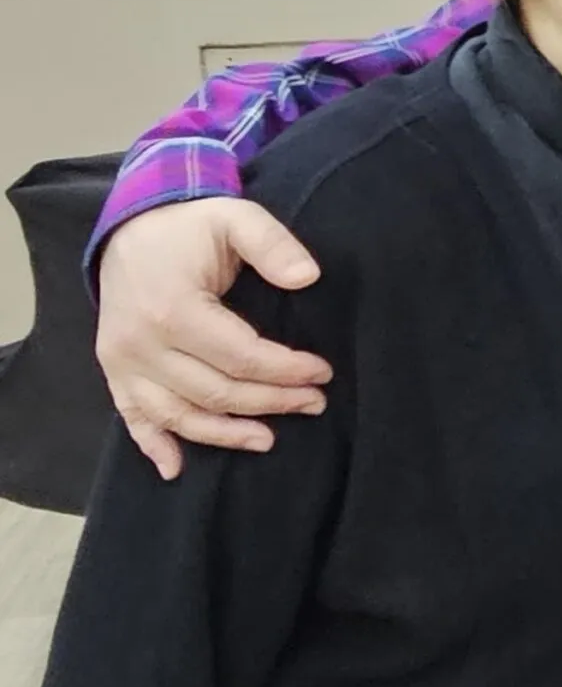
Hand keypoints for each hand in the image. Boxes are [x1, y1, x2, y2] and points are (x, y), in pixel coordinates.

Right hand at [96, 199, 331, 480]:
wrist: (130, 227)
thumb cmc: (189, 226)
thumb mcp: (235, 218)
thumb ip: (273, 243)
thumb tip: (308, 276)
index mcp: (173, 309)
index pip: (241, 357)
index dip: (286, 370)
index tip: (323, 372)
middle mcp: (141, 343)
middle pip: (215, 391)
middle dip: (271, 402)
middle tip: (315, 403)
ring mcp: (123, 361)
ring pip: (178, 415)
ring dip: (225, 434)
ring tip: (269, 439)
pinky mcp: (114, 369)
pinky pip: (131, 416)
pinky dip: (154, 444)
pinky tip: (175, 469)